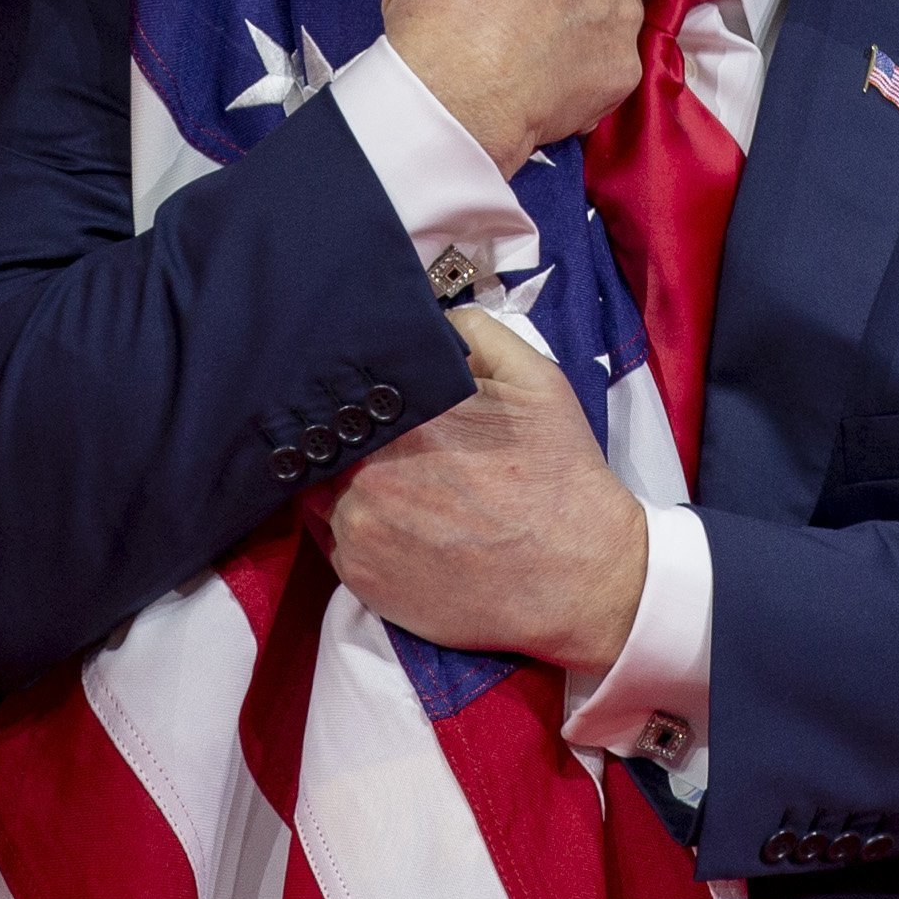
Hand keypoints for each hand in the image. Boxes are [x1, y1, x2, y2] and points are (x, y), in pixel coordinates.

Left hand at [325, 318, 651, 676]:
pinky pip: (331, 538)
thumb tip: (429, 321)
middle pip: (328, 439)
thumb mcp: (535, 380)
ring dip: (343, 481)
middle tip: (384, 442)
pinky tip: (394, 522)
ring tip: (388, 483)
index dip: (352, 391)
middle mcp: (369, 471)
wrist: (578, 575)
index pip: (344, 389)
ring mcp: (359, 529)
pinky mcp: (360, 578)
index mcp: (405, 415)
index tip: (371, 399)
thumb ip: (474, 333)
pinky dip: (351, 526)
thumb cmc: (558, 474)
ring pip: (321, 489)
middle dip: (350, 436)